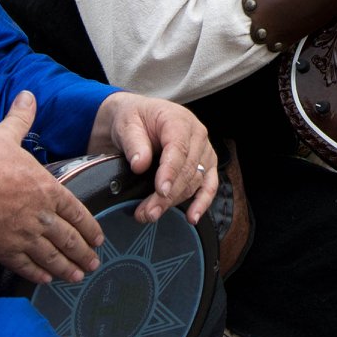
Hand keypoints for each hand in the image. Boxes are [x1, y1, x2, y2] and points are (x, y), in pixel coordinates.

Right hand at [0, 91, 102, 284]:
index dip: (89, 227)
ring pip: (52, 256)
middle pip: (69, 238)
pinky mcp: (3, 249)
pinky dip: (39, 274)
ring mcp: (23, 235)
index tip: (98, 237)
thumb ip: (22, 117)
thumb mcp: (7, 134)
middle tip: (94, 263)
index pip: (76, 212)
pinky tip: (47, 280)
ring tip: (77, 276)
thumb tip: (28, 95)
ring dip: (67, 267)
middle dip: (84, 253)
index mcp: (47, 189)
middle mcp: (40, 215)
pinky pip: (26, 265)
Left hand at [90, 91, 217, 224]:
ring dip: (175, 202)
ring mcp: (203, 150)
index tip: (159, 190)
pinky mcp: (205, 165)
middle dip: (167, 194)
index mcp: (178, 120)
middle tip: (147, 212)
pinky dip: (203, 202)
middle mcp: (196, 135)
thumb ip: (134, 143)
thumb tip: (140, 165)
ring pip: (195, 181)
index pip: (179, 148)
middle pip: (188, 169)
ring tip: (150, 215)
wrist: (137, 119)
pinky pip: (210, 185)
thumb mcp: (127, 125)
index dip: (170, 171)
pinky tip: (192, 217)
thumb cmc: (134, 119)